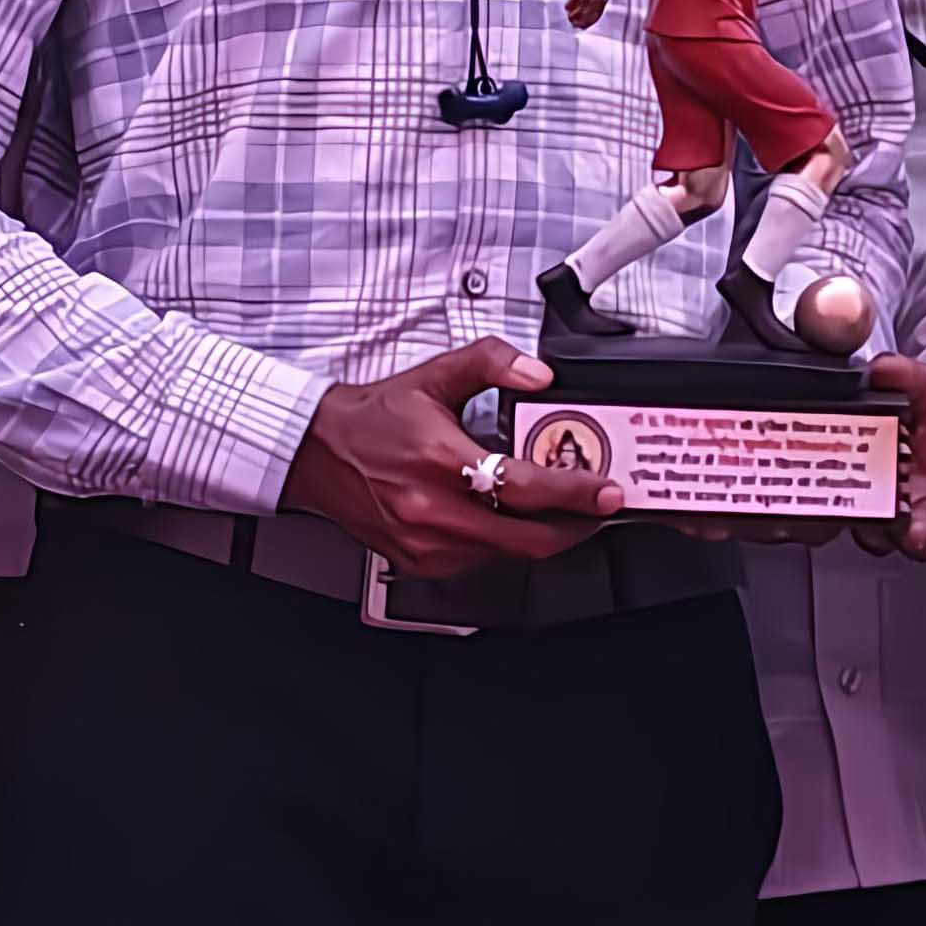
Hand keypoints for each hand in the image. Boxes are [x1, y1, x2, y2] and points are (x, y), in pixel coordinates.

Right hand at [280, 339, 617, 577]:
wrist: (318, 453)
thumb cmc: (373, 418)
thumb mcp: (434, 375)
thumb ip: (490, 362)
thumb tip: (537, 373)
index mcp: (440, 460)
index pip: (525, 488)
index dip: (575, 493)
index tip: (607, 492)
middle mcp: (433, 510)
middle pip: (527, 538)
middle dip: (573, 527)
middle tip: (596, 510)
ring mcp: (426, 544)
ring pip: (506, 553)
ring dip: (537, 535)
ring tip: (555, 509)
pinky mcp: (419, 563)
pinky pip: (479, 561)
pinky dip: (501, 542)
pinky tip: (505, 518)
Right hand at [564, 0, 611, 29]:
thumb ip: (598, 2)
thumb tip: (589, 13)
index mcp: (603, 0)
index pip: (596, 16)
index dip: (588, 23)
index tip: (582, 27)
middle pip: (586, 14)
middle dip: (579, 21)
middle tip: (573, 24)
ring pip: (579, 8)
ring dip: (573, 15)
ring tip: (569, 17)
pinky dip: (569, 4)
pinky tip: (566, 7)